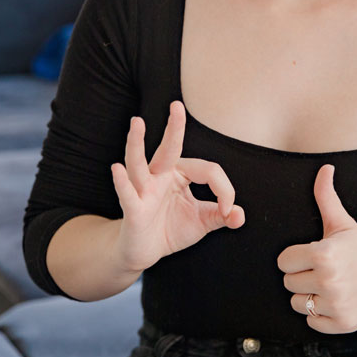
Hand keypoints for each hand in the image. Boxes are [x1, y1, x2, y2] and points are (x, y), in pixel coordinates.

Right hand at [111, 101, 243, 272]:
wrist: (143, 252)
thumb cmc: (171, 229)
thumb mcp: (202, 222)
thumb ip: (222, 216)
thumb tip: (240, 215)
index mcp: (180, 174)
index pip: (208, 171)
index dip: (225, 190)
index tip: (228, 211)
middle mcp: (160, 176)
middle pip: (169, 148)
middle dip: (174, 127)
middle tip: (177, 105)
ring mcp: (144, 190)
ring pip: (139, 163)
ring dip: (137, 143)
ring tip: (137, 122)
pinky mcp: (133, 209)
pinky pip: (127, 193)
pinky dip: (122, 182)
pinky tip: (117, 168)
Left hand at [277, 165, 356, 333]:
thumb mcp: (342, 223)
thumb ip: (326, 196)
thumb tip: (325, 168)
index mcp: (324, 254)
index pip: (283, 261)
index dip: (296, 257)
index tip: (312, 255)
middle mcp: (329, 280)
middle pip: (288, 282)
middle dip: (301, 275)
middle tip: (322, 270)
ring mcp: (336, 304)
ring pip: (297, 303)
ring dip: (309, 295)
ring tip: (328, 285)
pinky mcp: (342, 323)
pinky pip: (311, 321)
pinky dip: (320, 314)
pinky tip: (336, 300)